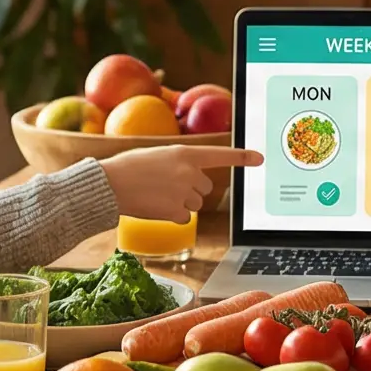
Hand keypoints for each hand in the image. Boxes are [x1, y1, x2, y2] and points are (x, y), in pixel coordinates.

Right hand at [103, 145, 263, 220]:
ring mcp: (184, 192)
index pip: (221, 155)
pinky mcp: (177, 212)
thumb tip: (191, 179)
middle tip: (165, 185)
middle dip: (190, 189)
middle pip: (205, 188)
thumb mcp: (158, 155)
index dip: (242, 157)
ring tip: (156, 194)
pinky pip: (184, 218)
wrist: (110, 184)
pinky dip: (172, 216)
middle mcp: (189, 172)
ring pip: (195, 204)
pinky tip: (155, 207)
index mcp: (185, 153)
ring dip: (180, 202)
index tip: (260, 158)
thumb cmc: (129, 167)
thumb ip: (179, 163)